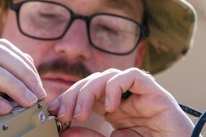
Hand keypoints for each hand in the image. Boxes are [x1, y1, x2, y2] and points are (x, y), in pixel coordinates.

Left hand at [48, 68, 193, 136]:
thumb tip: (66, 131)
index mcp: (111, 108)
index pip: (84, 93)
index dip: (67, 99)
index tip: (52, 112)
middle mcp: (122, 97)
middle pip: (92, 81)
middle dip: (73, 95)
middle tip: (62, 114)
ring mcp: (137, 93)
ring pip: (107, 74)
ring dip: (89, 90)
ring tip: (82, 113)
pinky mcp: (153, 91)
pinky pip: (131, 76)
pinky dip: (115, 86)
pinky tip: (110, 106)